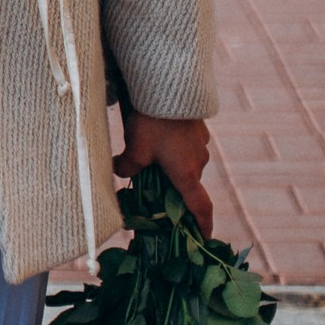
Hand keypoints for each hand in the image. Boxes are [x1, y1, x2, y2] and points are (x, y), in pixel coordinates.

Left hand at [114, 110, 214, 230]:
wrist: (168, 87)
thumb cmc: (152, 122)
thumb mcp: (135, 148)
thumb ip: (127, 166)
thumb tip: (119, 172)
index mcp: (186, 173)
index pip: (200, 206)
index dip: (203, 224)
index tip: (205, 237)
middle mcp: (198, 161)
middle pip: (187, 182)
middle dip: (173, 186)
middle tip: (154, 184)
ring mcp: (200, 144)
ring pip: (186, 161)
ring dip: (171, 163)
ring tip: (149, 153)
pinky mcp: (197, 128)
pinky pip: (186, 144)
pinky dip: (174, 146)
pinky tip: (157, 135)